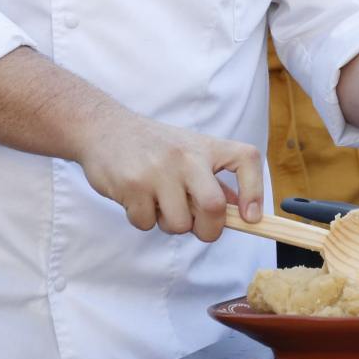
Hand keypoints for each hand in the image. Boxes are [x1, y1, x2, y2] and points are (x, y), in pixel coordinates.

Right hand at [71, 107, 263, 241]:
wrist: (103, 128)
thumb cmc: (152, 145)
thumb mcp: (188, 151)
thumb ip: (213, 180)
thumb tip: (241, 211)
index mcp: (206, 146)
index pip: (246, 159)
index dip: (255, 191)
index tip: (250, 217)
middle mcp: (186, 156)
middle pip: (214, 206)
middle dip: (209, 230)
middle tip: (198, 228)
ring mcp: (159, 170)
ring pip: (178, 224)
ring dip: (169, 225)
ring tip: (158, 203)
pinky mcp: (132, 185)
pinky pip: (146, 223)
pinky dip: (142, 219)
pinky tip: (135, 197)